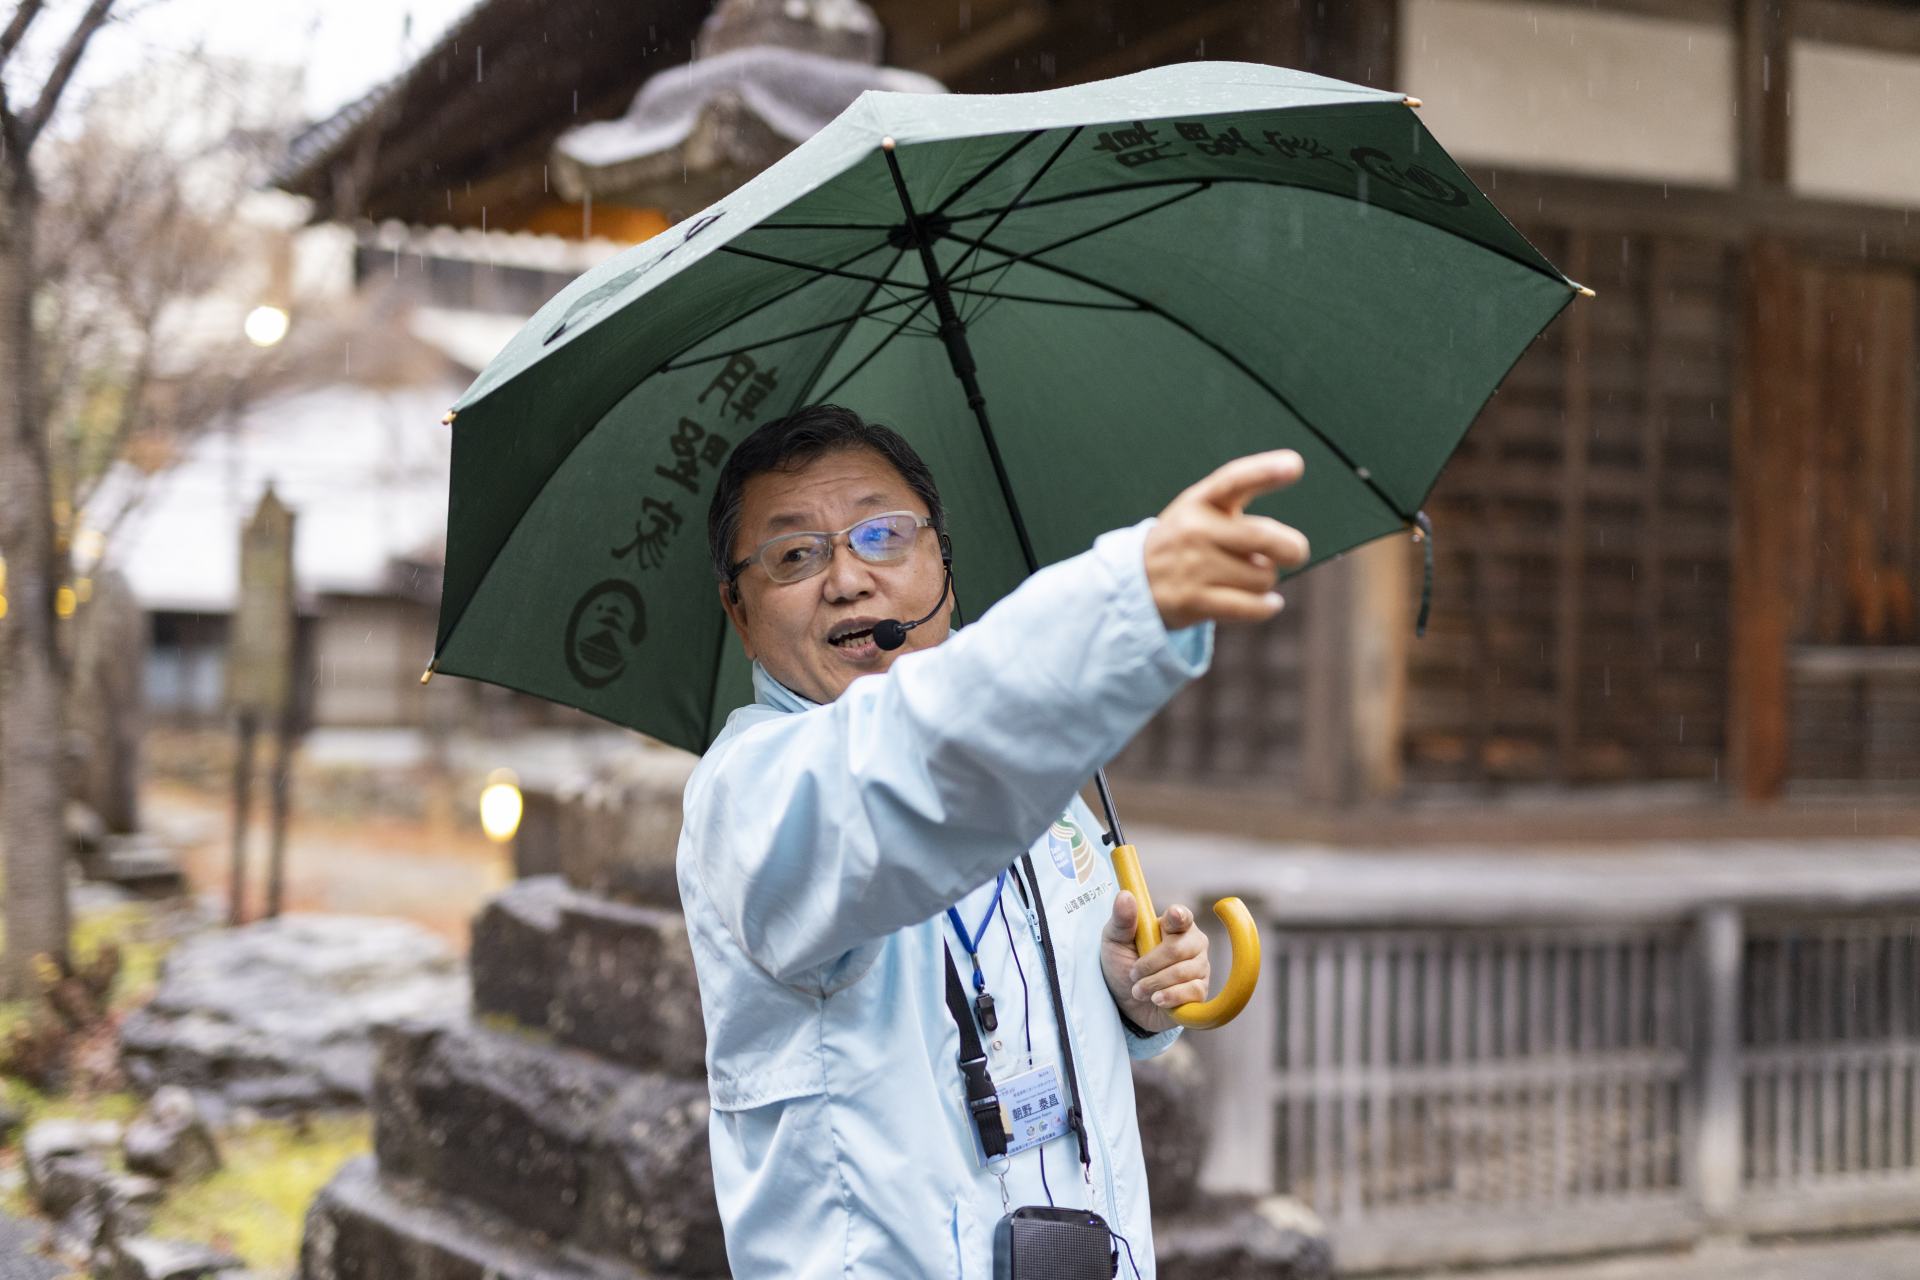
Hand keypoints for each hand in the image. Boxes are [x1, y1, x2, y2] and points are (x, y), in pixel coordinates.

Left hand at [1100, 890, 1209, 1034]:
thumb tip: (1125, 895)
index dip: (1178, 917)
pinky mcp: (1201, 991)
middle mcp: (1193, 942)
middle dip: (1150, 965)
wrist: (1127, 1001)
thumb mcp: (1115, 941)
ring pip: (1183, 972)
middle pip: (1178, 949)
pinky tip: (1157, 999)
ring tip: (1139, 990)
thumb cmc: (1123, 964)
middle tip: (1133, 974)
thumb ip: (1121, 920)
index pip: (1182, 916)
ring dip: (1154, 983)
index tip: (1172, 916)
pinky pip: (1193, 991)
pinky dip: (1170, 996)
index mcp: (1174, 924)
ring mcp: (1200, 966)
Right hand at [1145, 450, 1309, 630]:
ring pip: (1262, 577)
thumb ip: (1244, 515)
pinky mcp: (1193, 600)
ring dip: (1264, 581)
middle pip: (1263, 537)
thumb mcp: (1202, 512)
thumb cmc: (1186, 543)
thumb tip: (1292, 547)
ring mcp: (1192, 566)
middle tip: (1295, 553)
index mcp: (1200, 500)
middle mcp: (1195, 530)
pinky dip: (1267, 606)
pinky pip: (1251, 606)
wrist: (1135, 580)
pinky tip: (1268, 603)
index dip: (1265, 472)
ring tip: (1242, 577)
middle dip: (1292, 548)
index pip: (1234, 480)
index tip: (1295, 465)